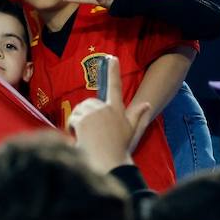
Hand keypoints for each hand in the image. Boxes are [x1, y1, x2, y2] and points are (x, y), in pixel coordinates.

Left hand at [68, 56, 152, 173]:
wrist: (110, 161)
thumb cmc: (120, 148)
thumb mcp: (131, 130)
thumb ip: (137, 115)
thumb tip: (147, 104)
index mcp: (117, 109)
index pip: (115, 86)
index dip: (113, 71)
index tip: (111, 58)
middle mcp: (105, 108)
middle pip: (89, 104)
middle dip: (85, 116)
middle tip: (90, 133)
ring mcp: (94, 112)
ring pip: (79, 111)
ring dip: (79, 122)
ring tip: (86, 137)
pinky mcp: (83, 119)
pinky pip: (72, 119)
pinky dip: (73, 129)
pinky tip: (80, 138)